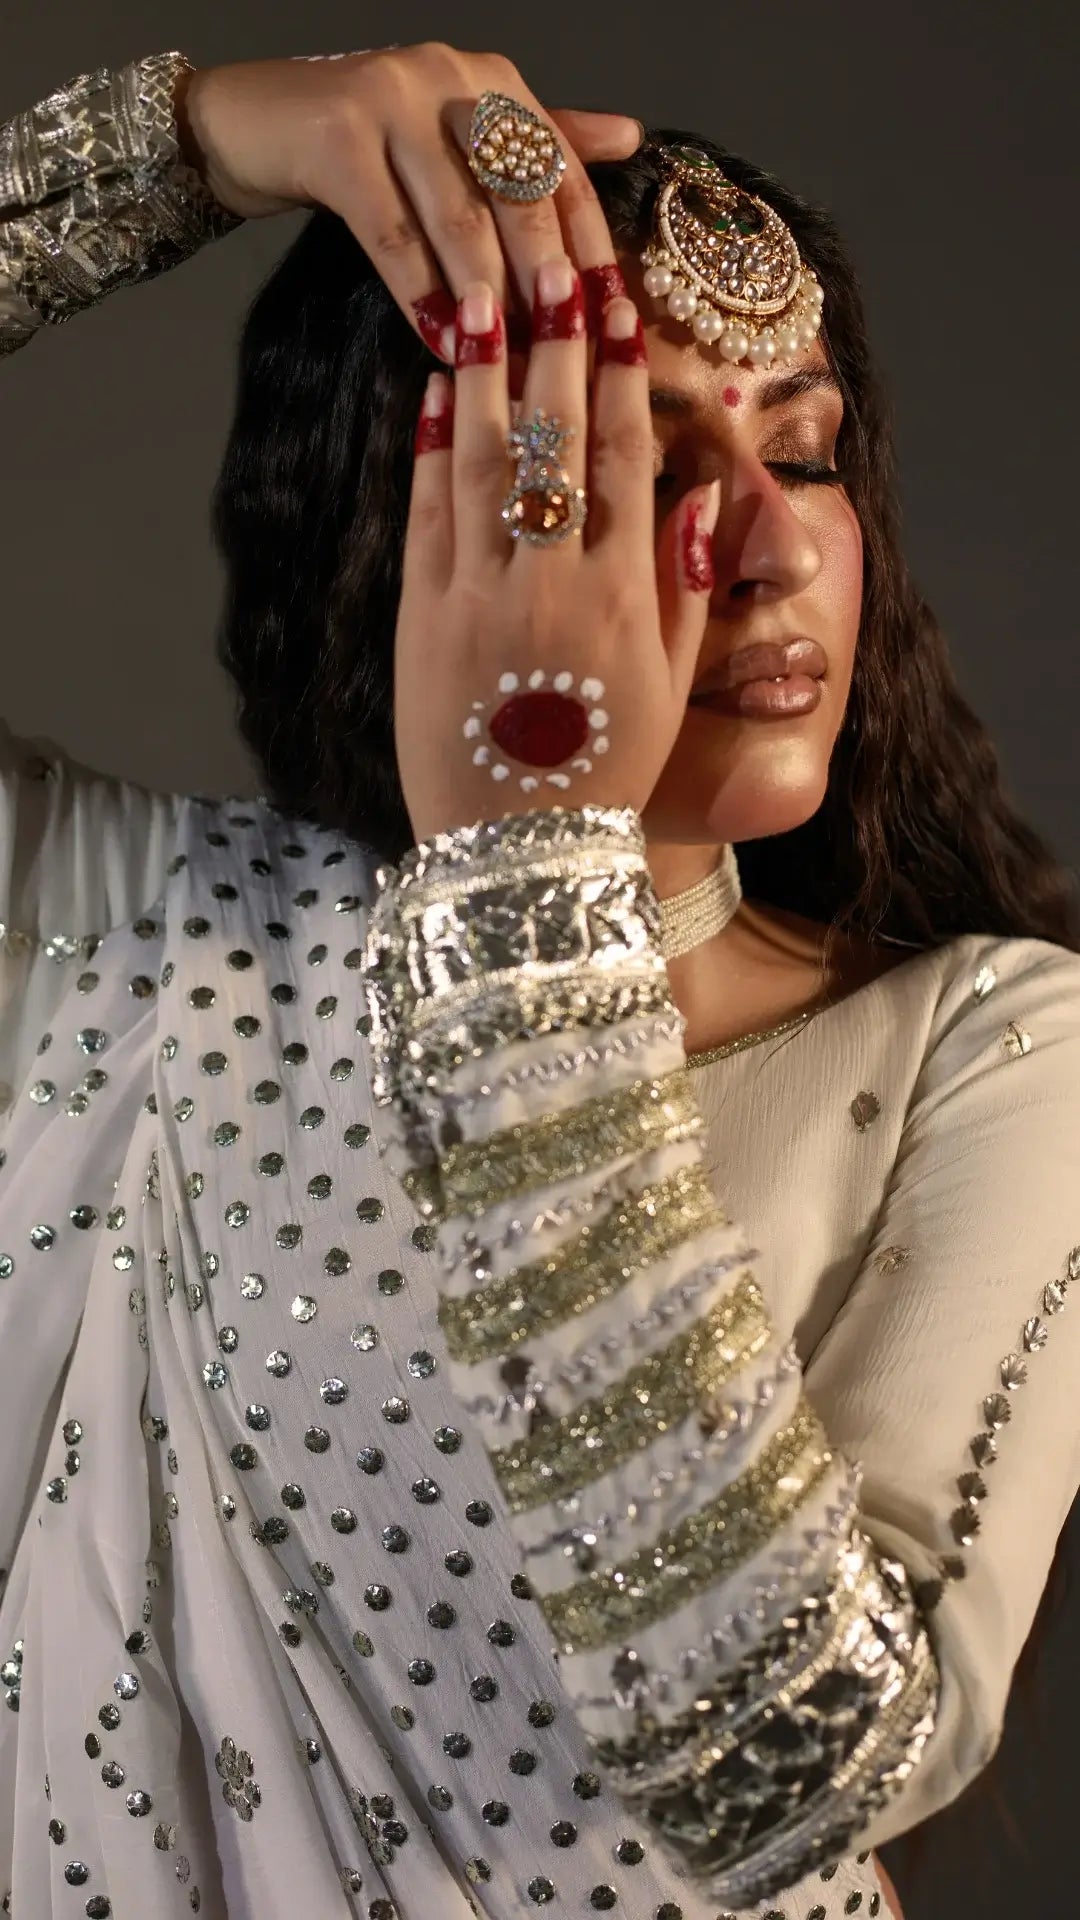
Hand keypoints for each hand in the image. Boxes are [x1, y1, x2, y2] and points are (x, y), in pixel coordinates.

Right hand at [176, 44, 641, 357]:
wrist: (248, 122)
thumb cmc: (361, 146)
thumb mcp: (454, 142)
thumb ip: (535, 142)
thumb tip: (628, 139)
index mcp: (493, 81)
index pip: (561, 172)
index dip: (589, 249)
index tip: (610, 323)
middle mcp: (450, 77)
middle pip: (518, 196)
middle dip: (544, 285)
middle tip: (567, 358)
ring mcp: (392, 99)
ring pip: (458, 218)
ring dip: (486, 300)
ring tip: (508, 364)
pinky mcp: (337, 137)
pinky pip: (392, 233)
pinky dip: (419, 294)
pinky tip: (439, 342)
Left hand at [394, 260, 720, 845]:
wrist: (515, 848)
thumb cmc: (605, 771)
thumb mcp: (669, 686)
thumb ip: (688, 586)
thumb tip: (703, 495)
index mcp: (623, 598)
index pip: (624, 457)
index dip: (622, 374)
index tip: (621, 307)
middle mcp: (551, 583)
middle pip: (553, 437)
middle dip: (556, 342)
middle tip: (555, 261)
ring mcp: (478, 596)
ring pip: (483, 459)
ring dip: (485, 369)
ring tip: (484, 293)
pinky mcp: (420, 617)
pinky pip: (427, 512)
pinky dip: (430, 445)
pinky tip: (435, 386)